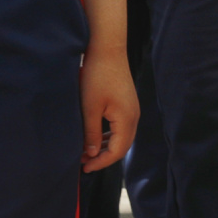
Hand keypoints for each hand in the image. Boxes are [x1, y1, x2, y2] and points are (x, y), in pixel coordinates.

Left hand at [79, 46, 138, 171]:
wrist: (107, 50)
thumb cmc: (97, 77)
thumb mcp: (90, 108)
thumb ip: (91, 133)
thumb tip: (91, 153)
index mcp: (126, 119)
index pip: (117, 151)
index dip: (101, 162)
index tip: (85, 167)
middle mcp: (133, 115)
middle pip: (122, 146)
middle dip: (104, 156)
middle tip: (84, 163)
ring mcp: (132, 108)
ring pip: (122, 136)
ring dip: (106, 146)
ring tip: (87, 151)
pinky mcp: (127, 102)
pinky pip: (120, 126)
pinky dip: (109, 135)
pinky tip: (96, 136)